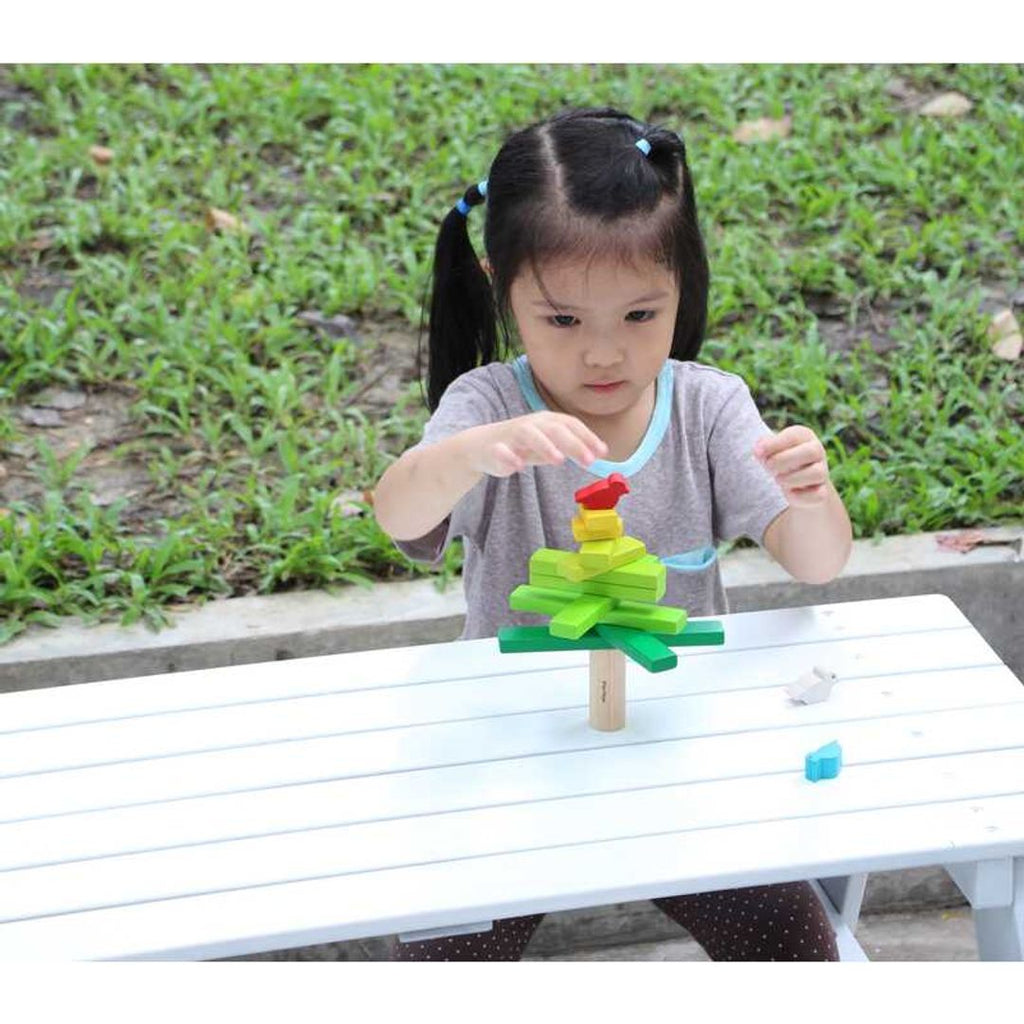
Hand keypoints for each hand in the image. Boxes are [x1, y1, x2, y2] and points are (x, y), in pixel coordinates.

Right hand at [468, 412, 607, 477]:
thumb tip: (599, 452)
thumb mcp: (549, 445)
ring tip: (558, 460)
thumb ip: (571, 448)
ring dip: (544, 445)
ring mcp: (513, 435)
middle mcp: (532, 424)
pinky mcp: (495, 448)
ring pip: (530, 435)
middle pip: (555, 429)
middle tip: (590, 460)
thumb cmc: (521, 445)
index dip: (587, 437)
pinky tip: (518, 466)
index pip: (571, 424)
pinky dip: (509, 456)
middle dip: (573, 443)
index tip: (603, 452)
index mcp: (547, 421)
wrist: (482, 446)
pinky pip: (501, 450)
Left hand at [754, 425, 830, 507]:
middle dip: (784, 460)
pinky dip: (799, 496)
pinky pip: (817, 495)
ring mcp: (822, 472)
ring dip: (791, 478)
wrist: (795, 485)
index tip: (757, 453)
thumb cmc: (777, 461)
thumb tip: (759, 449)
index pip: (793, 436)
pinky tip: (789, 493)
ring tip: (778, 480)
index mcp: (803, 436)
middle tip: (768, 468)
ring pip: (817, 473)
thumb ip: (763, 447)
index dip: (774, 444)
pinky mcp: (822, 492)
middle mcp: (816, 451)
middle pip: (811, 451)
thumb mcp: (769, 450)